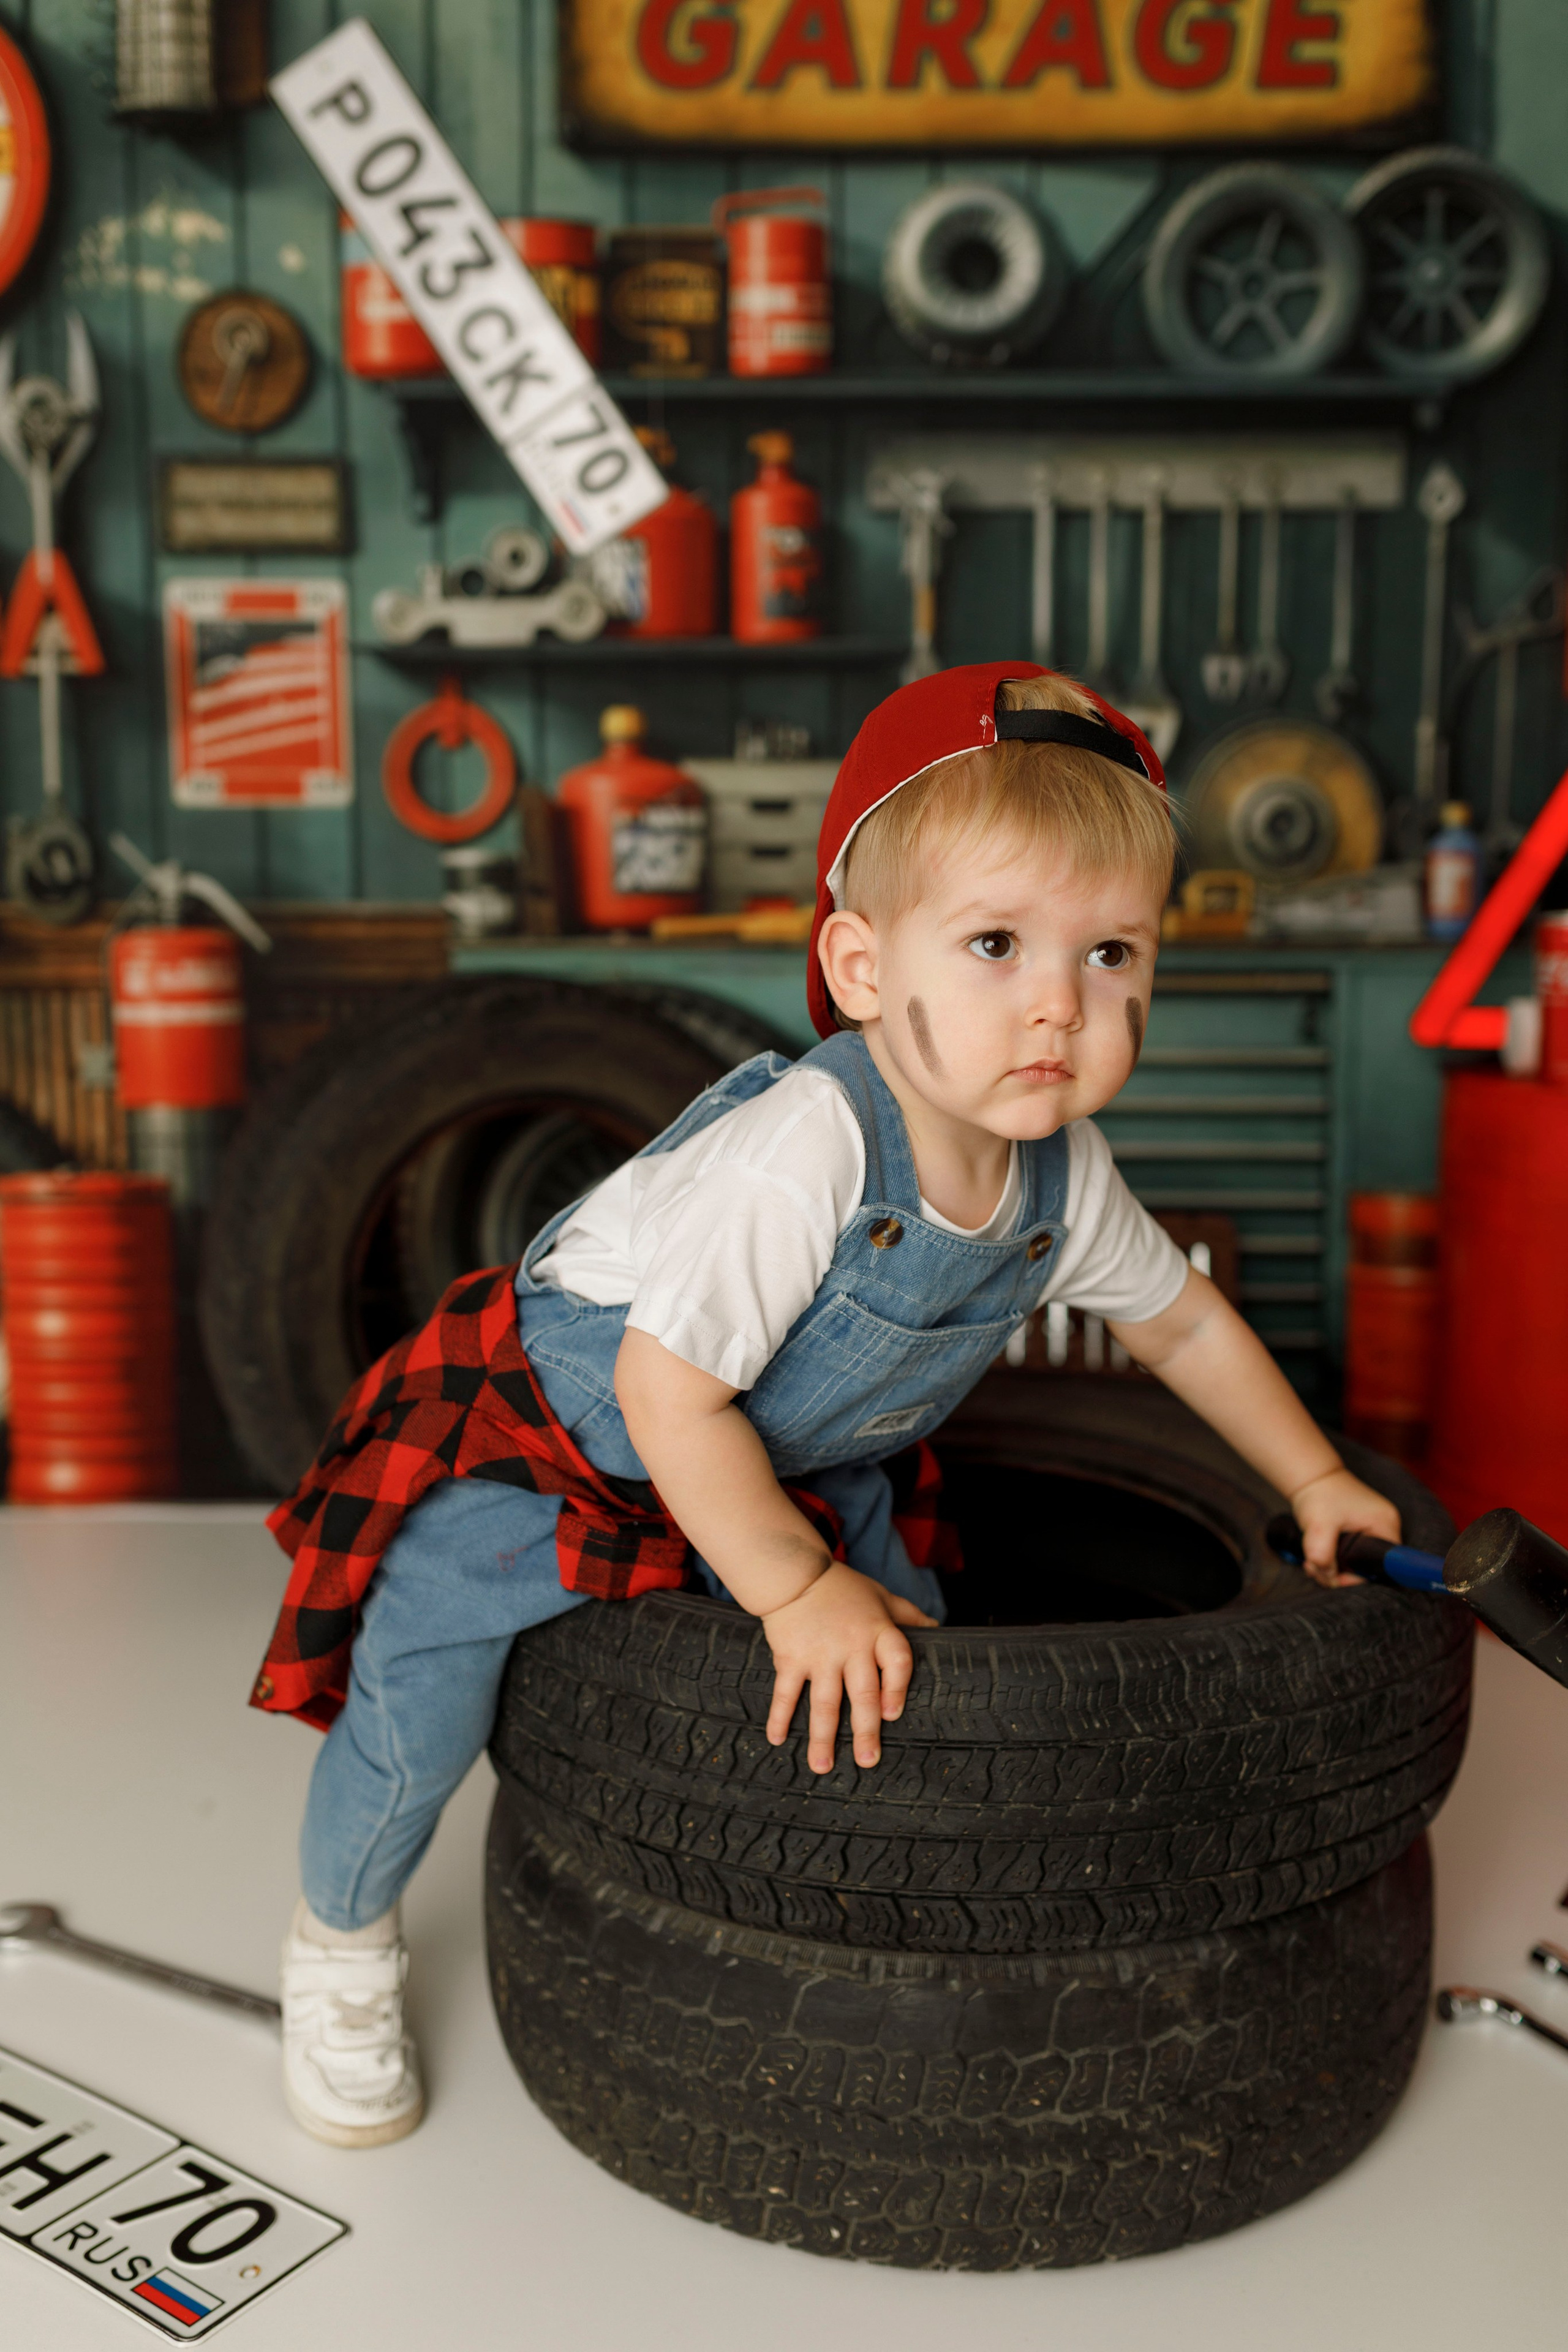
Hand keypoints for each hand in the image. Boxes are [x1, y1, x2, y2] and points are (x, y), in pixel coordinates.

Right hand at [762, 1563, 937, 1772]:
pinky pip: (785, 1691)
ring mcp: (819, 1655)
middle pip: (862, 1694)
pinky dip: (779, 1716)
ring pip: (824, 1702)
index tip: (893, 1715)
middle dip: (865, 1731)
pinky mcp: (791, 1658)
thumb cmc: (843, 1589)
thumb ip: (908, 1616)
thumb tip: (938, 1633)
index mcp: (878, 1632)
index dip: (897, 1689)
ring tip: (822, 1767)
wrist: (795, 1574)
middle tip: (867, 1762)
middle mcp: (851, 1647)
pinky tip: (776, 1739)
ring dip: (823, 1737)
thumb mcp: (882, 1597)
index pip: (897, 1662)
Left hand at [1290, 1466, 1400, 1586]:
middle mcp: (1385, 1527)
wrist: (1312, 1475)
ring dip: (1332, 1568)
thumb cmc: (1319, 1495)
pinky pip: (1351, 1554)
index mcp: (1385, 1524)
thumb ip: (1323, 1555)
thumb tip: (1327, 1578)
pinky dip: (1333, 1559)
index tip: (1336, 1578)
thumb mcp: (1319, 1526)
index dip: (1359, 1577)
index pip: (1383, 1565)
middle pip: (1368, 1566)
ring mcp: (1373, 1528)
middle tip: (1315, 1571)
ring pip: (1357, 1562)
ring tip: (1310, 1564)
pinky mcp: (1361, 1529)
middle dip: (1340, 1575)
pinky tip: (1314, 1559)